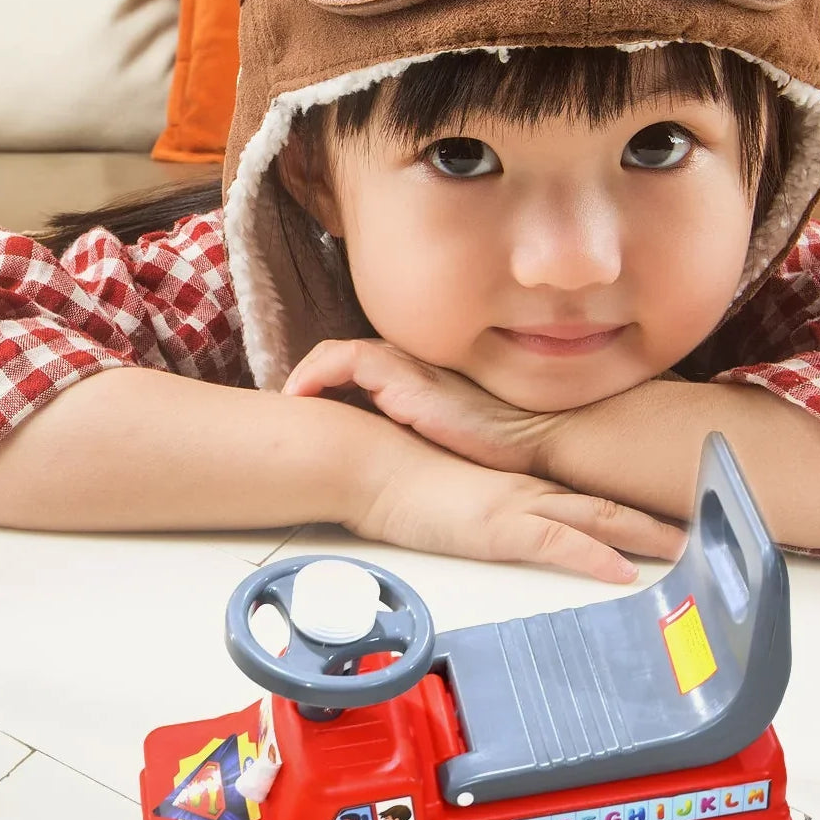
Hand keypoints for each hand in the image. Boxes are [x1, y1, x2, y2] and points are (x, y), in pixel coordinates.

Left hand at [282, 338, 558, 475]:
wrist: (533, 438)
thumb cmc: (496, 450)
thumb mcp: (444, 441)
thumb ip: (414, 438)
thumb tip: (379, 466)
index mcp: (418, 375)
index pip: (357, 365)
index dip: (325, 383)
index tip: (303, 412)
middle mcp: (409, 362)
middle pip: (339, 355)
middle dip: (308, 379)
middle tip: (286, 410)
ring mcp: (406, 365)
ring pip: (335, 352)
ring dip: (305, 376)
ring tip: (287, 403)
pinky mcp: (403, 376)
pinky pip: (342, 360)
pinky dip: (315, 375)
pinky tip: (299, 397)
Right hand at [344, 442, 685, 585]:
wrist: (374, 465)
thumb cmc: (404, 477)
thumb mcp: (456, 496)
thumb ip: (485, 503)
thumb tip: (500, 517)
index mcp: (525, 481)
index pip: (590, 490)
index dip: (632, 499)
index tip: (667, 508)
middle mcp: (532, 488)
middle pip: (608, 502)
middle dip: (656, 519)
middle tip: (699, 529)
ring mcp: (519, 505)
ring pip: (597, 518)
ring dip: (643, 535)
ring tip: (684, 551)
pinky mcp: (499, 526)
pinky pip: (556, 543)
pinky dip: (592, 557)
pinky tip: (622, 573)